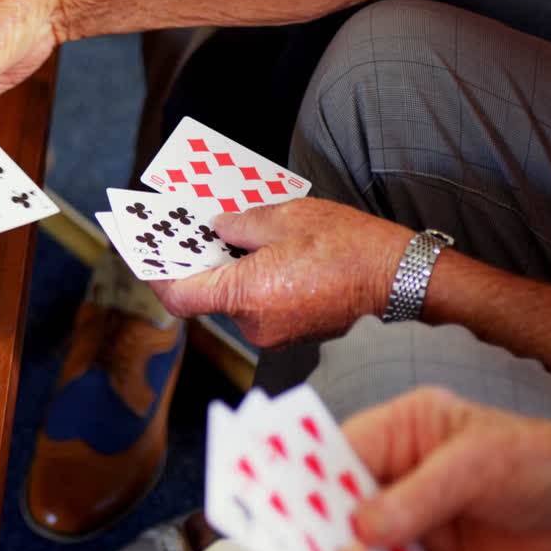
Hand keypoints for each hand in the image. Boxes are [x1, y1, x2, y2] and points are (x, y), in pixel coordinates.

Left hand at [148, 198, 412, 347]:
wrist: (402, 278)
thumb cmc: (348, 246)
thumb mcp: (285, 217)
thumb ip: (239, 224)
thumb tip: (216, 227)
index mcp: (245, 295)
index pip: (178, 298)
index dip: (158, 276)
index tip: (148, 255)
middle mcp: (253, 323)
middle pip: (208, 296)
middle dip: (203, 263)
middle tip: (198, 230)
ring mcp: (274, 333)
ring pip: (235, 300)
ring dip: (234, 272)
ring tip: (244, 236)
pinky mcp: (292, 333)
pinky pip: (260, 306)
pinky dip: (256, 283)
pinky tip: (271, 256)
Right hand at [280, 387, 550, 550]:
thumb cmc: (542, 463)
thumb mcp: (477, 466)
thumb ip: (417, 496)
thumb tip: (360, 528)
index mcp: (400, 431)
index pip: (335, 452)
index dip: (307, 480)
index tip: (286, 512)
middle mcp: (397, 472)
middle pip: (342, 504)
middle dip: (333, 534)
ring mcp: (412, 517)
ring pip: (367, 550)